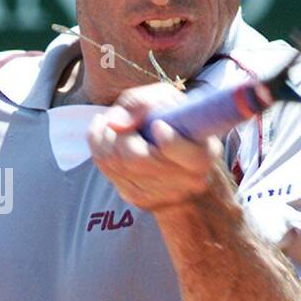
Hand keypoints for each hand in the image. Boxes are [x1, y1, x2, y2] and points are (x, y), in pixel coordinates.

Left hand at [87, 83, 225, 213]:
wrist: (172, 156)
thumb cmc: (172, 120)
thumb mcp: (166, 100)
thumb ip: (143, 103)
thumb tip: (115, 123)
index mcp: (201, 157)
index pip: (189, 157)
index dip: (171, 143)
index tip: (157, 125)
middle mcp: (184, 182)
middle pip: (137, 160)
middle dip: (117, 135)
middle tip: (112, 119)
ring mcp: (161, 195)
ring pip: (118, 167)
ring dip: (103, 140)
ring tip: (105, 123)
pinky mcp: (139, 199)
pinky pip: (109, 173)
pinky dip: (100, 150)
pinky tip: (103, 135)